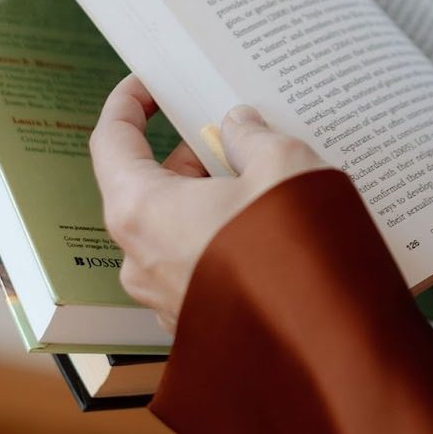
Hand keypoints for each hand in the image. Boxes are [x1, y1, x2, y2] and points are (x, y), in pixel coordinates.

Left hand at [89, 75, 331, 332]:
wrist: (321, 349)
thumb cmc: (292, 255)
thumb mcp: (281, 166)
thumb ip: (251, 136)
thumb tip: (237, 125)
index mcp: (141, 210)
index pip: (111, 141)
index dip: (127, 103)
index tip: (148, 84)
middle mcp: (139, 257)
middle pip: (148, 185)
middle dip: (189, 153)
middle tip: (231, 132)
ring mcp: (162, 296)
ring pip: (174, 226)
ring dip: (209, 197)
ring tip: (262, 178)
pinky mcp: (193, 322)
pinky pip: (196, 263)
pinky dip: (222, 236)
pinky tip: (268, 226)